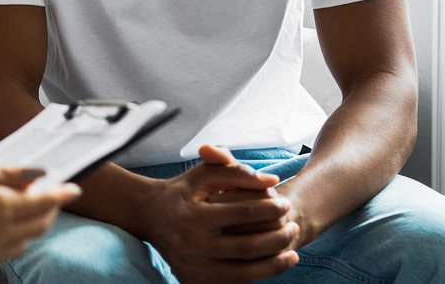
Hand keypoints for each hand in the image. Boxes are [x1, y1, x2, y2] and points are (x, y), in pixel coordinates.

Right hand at [0, 159, 80, 272]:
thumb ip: (4, 173)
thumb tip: (36, 174)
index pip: (43, 203)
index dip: (61, 194)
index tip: (74, 188)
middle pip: (37, 226)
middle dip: (48, 209)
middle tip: (48, 192)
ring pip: (21, 242)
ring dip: (30, 225)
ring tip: (23, 204)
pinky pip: (1, 253)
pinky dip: (10, 238)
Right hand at [142, 145, 299, 283]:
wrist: (149, 215)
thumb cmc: (182, 191)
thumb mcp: (204, 174)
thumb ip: (237, 172)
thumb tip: (271, 181)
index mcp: (192, 215)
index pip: (243, 213)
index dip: (270, 208)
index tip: (286, 203)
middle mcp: (191, 245)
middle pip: (248, 247)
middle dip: (278, 237)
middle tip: (294, 226)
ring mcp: (192, 267)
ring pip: (245, 273)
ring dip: (275, 264)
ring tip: (293, 251)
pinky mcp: (193, 281)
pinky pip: (234, 283)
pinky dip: (257, 276)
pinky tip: (273, 264)